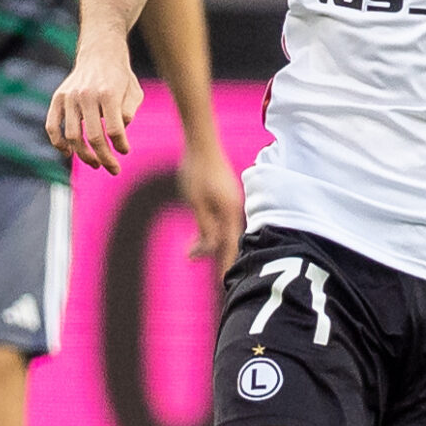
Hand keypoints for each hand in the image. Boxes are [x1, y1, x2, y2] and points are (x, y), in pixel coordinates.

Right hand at [46, 46, 143, 174]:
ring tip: (95, 163)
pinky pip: (52, 126)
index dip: (120, 145)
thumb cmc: (120, 77)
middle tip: (113, 169)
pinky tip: (67, 153)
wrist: (100, 53)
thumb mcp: (134, 92)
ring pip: (73, 136)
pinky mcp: (57, 97)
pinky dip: (58, 142)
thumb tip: (119, 133)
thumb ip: (129, 112)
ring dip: (83, 155)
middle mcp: (86, 95)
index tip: (124, 152)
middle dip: (105, 157)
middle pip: (94, 136)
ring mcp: (69, 96)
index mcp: (108, 94)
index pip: (114, 130)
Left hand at [176, 138, 242, 263]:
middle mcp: (235, 208)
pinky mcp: (226, 196)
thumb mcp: (195, 202)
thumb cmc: (196, 171)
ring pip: (222, 229)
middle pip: (227, 238)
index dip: (225, 264)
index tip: (222, 282)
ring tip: (190, 252)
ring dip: (208, 241)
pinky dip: (211, 229)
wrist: (201, 143)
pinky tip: (198, 233)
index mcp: (230, 211)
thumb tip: (208, 248)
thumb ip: (204, 226)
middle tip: (197, 264)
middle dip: (214, 254)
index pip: (229, 245)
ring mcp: (232, 201)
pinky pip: (221, 219)